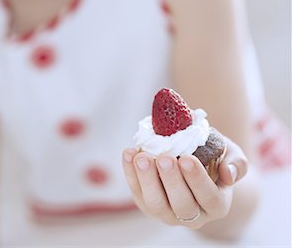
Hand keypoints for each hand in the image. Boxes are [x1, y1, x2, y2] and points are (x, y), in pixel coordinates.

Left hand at [122, 136, 247, 228]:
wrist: (195, 157)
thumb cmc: (215, 156)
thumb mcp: (231, 155)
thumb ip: (237, 163)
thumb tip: (229, 174)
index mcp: (216, 204)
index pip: (209, 198)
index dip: (197, 180)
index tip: (187, 159)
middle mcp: (193, 215)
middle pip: (181, 205)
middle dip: (171, 181)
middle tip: (164, 158)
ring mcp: (167, 213)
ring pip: (156, 204)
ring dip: (146, 180)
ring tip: (142, 157)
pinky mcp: (147, 204)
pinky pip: (137, 192)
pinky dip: (130, 173)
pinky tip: (129, 153)